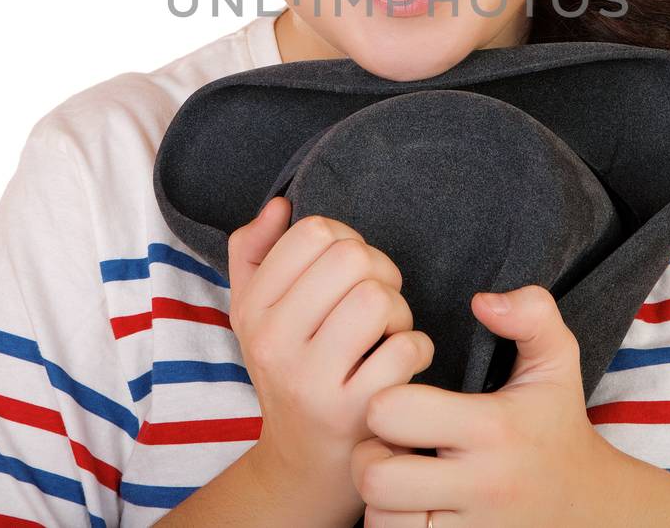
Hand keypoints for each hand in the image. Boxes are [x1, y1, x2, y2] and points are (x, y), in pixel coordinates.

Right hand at [227, 196, 435, 519]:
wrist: (304, 462)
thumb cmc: (292, 371)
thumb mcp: (255, 315)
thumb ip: (254, 253)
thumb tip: (280, 206)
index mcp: (252, 309)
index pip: (312, 231)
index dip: (344, 240)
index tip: (346, 272)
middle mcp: (274, 343)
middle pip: (352, 257)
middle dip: (380, 272)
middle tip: (376, 304)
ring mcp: (312, 381)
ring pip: (379, 299)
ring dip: (399, 311)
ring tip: (387, 333)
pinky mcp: (353, 412)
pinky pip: (407, 347)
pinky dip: (416, 349)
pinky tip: (399, 363)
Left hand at [349, 284, 623, 526]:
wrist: (592, 507)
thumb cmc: (557, 425)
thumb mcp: (557, 361)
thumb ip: (530, 313)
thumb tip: (482, 300)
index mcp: (492, 427)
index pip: (394, 412)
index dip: (385, 400)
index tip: (403, 400)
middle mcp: (481, 484)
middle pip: (376, 477)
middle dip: (370, 455)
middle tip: (390, 444)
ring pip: (381, 521)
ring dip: (381, 499)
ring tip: (401, 477)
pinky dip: (395, 527)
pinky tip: (413, 507)